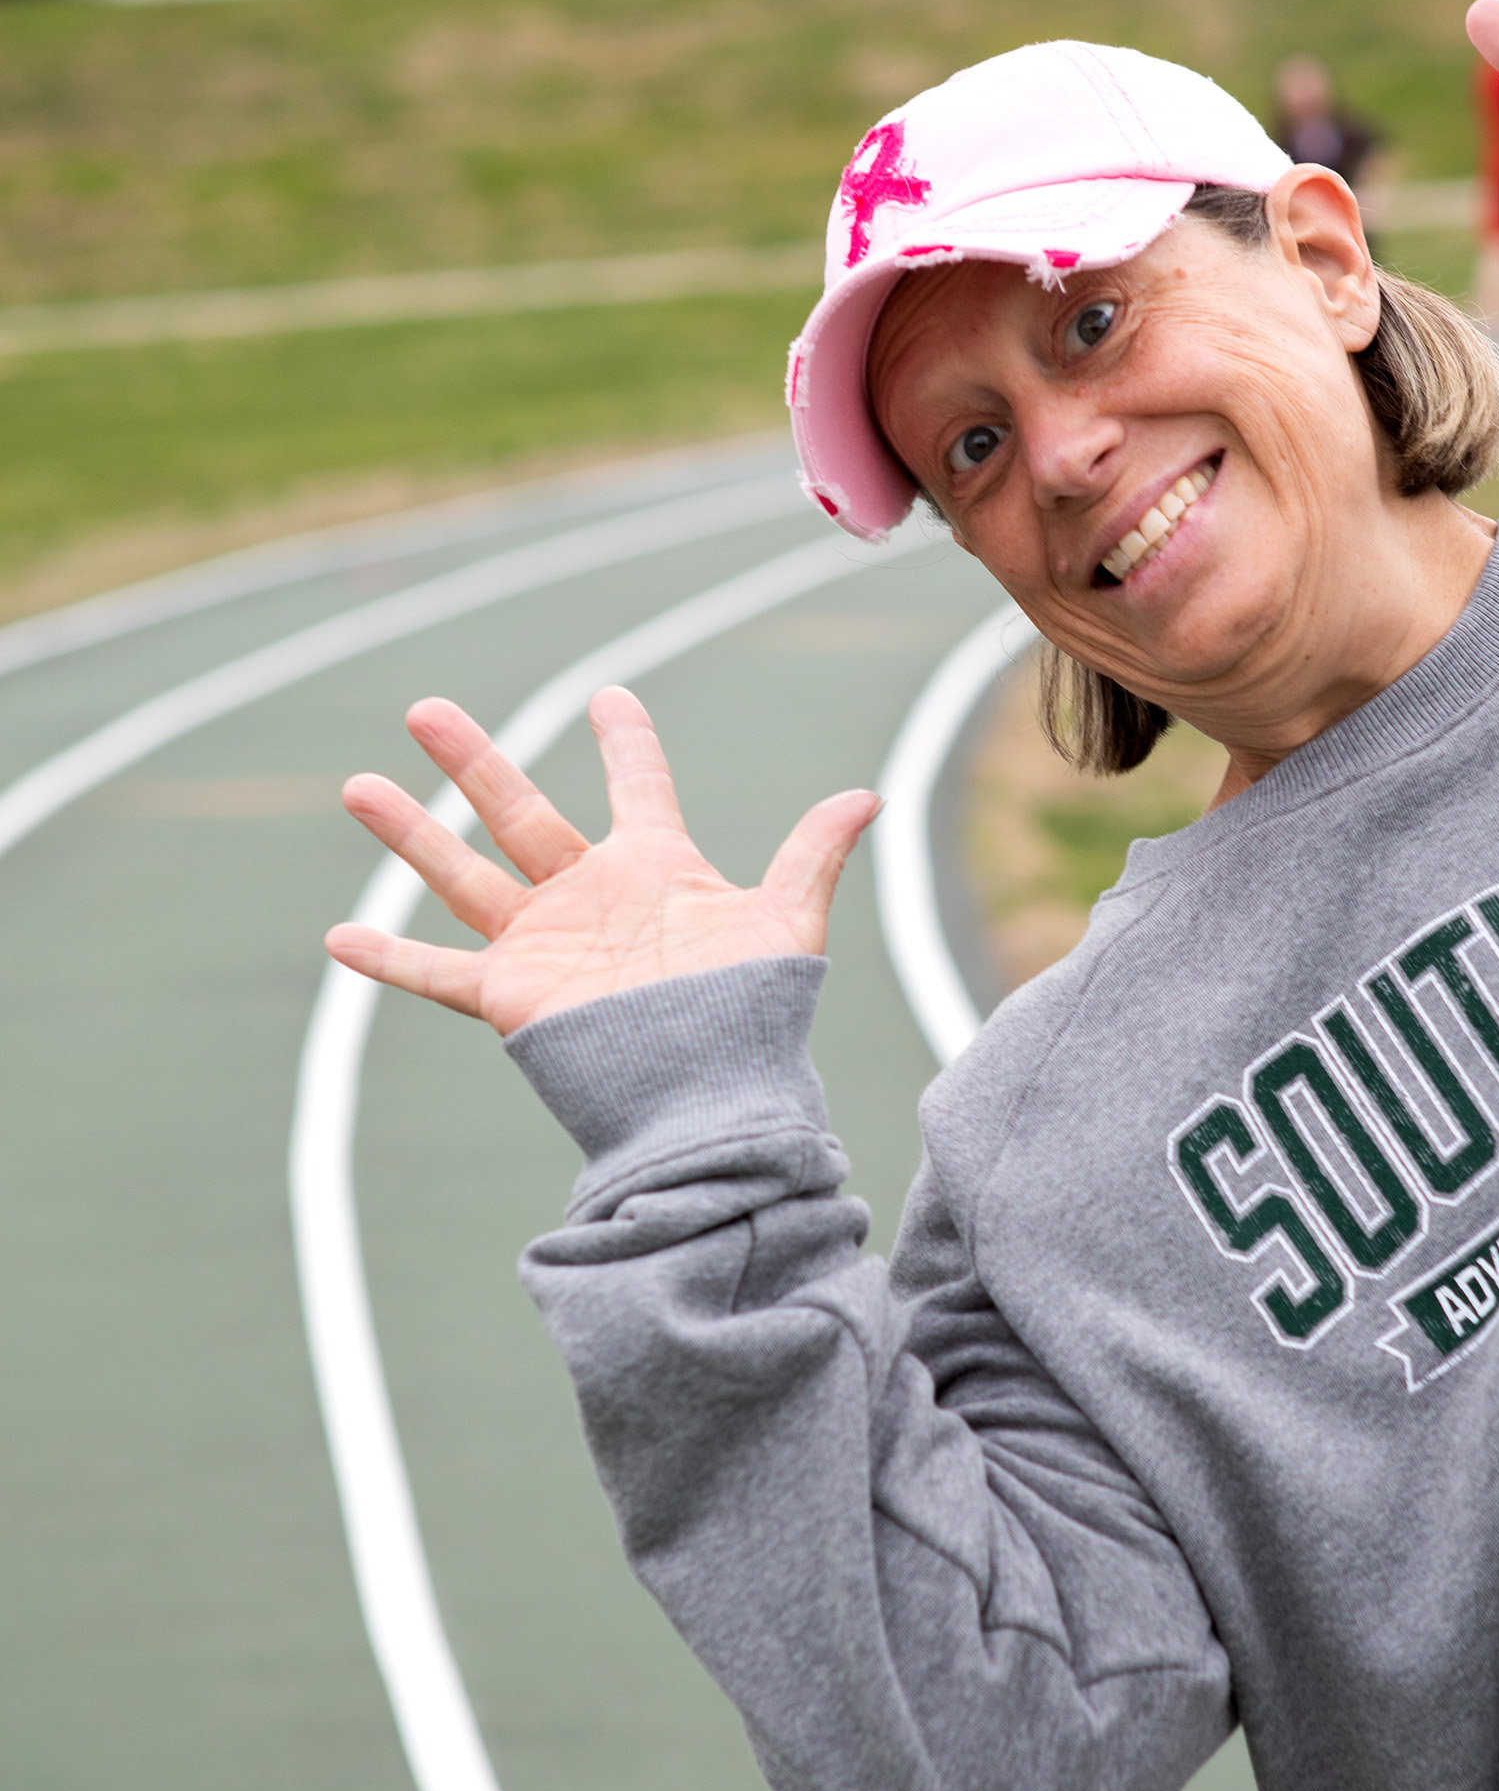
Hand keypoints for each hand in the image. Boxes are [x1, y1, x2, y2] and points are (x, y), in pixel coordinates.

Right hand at [325, 687, 879, 1036]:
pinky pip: (438, 972)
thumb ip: (813, 855)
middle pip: (518, 811)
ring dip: (411, 832)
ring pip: (464, 873)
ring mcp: (545, 944)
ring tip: (357, 783)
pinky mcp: (513, 995)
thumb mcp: (788, 923)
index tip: (610, 697)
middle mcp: (590, 897)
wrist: (713, 1093)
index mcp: (653, 868)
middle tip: (423, 707)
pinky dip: (389, 957)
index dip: (626, 743)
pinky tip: (339, 934)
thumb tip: (867, 793)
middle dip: (472, 760)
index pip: (638, 787)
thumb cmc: (754, 1012)